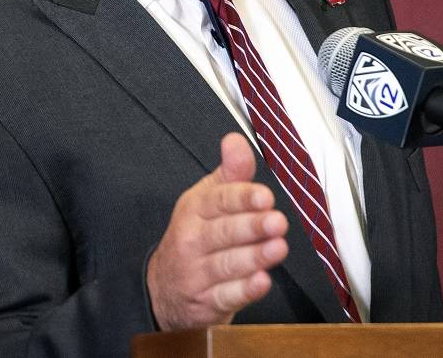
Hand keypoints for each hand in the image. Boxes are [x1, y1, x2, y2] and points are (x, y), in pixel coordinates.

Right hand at [147, 132, 288, 329]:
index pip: (218, 201)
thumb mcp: (207, 200)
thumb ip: (230, 173)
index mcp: (194, 210)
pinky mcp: (206, 303)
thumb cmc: (195, 236)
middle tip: (277, 222)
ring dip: (255, 257)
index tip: (265, 196)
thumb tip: (235, 140)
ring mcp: (197, 274)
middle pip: (224, 232)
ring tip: (278, 248)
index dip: (243, 198)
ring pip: (227, 264)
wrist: (164, 290)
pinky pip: (226, 296)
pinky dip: (244, 291)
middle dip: (252, 227)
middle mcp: (192, 241)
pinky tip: (262, 282)